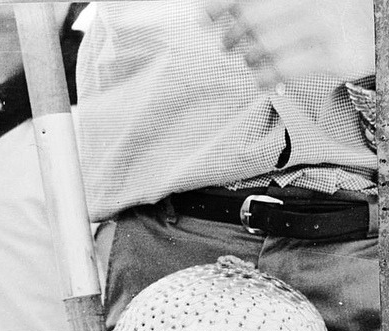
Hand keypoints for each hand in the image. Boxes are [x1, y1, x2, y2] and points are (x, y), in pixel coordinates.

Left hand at [204, 0, 374, 87]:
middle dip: (233, 35)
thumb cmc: (338, 19)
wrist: (383, 33)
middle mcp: (320, 0)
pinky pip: (283, 70)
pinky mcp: (336, 56)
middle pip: (253, 18)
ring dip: (249, 58)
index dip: (224, 3)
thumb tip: (223, 11)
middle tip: (228, 44)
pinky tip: (263, 78)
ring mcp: (330, 27)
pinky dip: (264, 77)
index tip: (205, 15)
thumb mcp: (310, 2)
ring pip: (264, 46)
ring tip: (252, 59)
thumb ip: (273, 4)